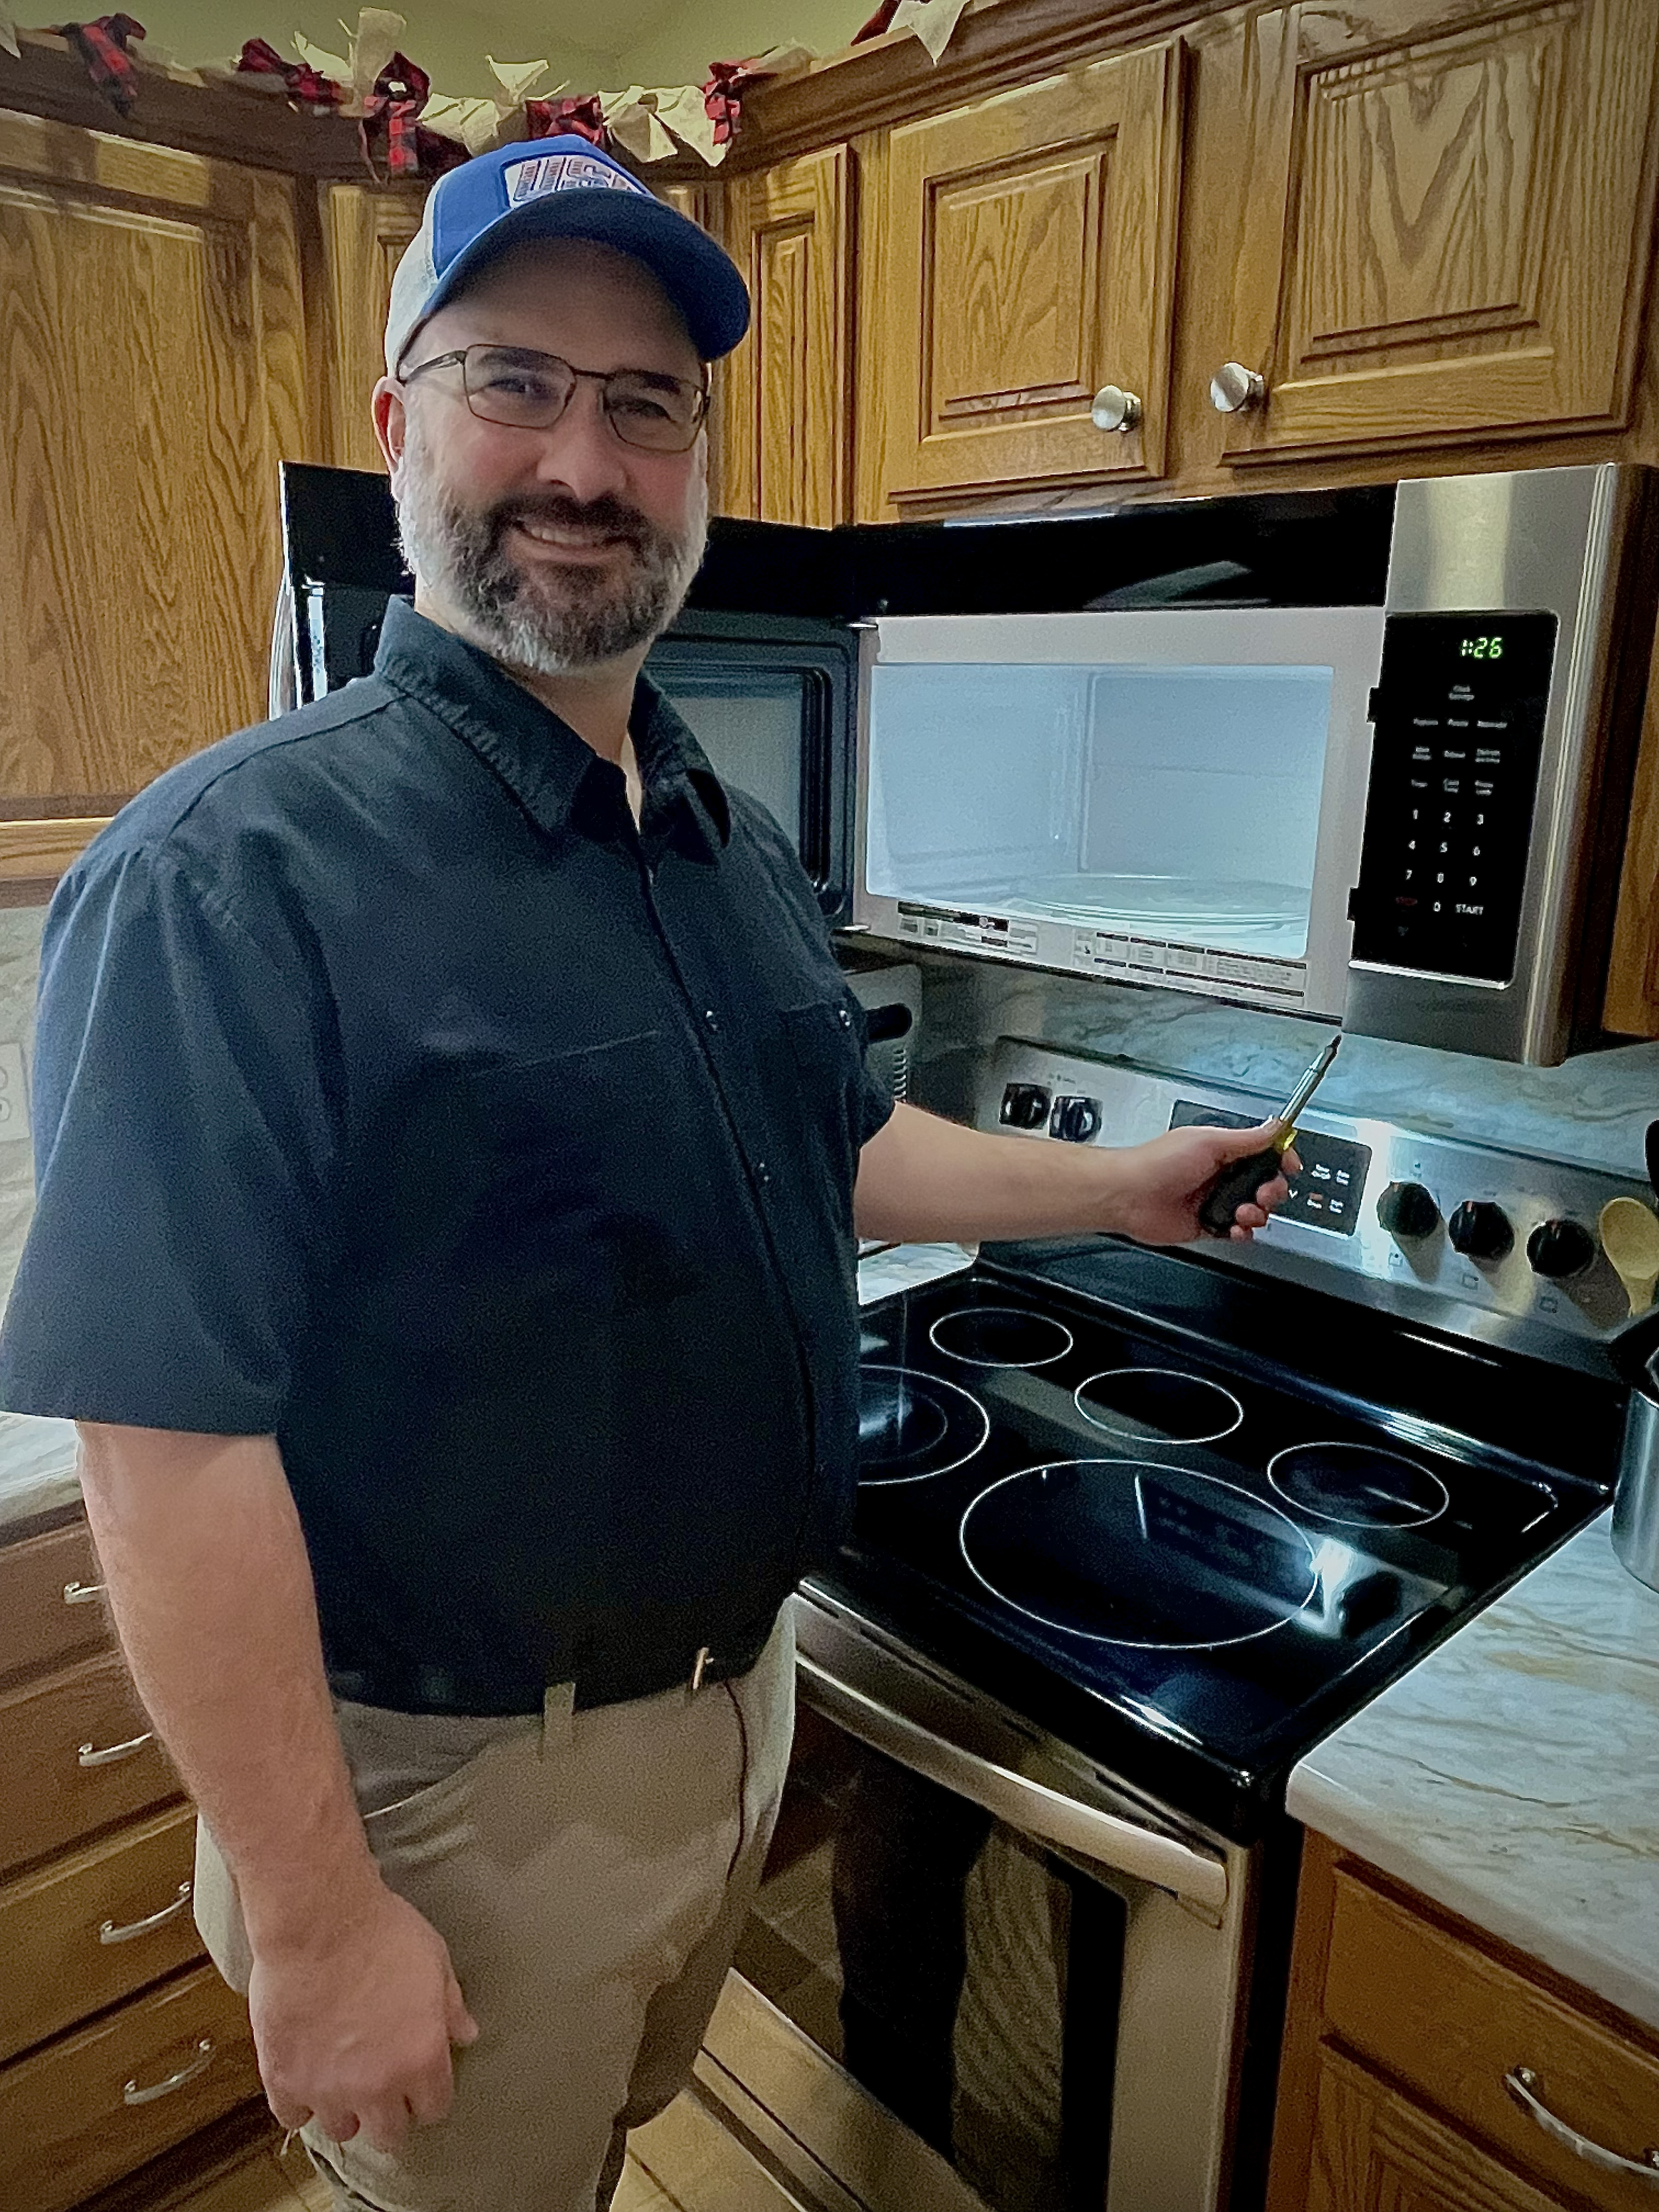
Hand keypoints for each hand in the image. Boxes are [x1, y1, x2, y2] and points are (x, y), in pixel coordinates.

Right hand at [249, 1876, 478, 2154]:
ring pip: (342, 2130)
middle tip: (382, 2085)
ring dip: (345, 2109)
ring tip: (342, 2080)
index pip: (434, 2109)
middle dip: (390, 2113)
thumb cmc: (383, 1932)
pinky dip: (298, 2102)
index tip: (421, 2081)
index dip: (428, 2095)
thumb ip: (451, 2007)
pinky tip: (304, 2077)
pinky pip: (292, 2117)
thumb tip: (466, 2034)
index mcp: (422, 2059)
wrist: (319, 1920)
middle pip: (389, 2135)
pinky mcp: (284, 2080)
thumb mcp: (435, 1961)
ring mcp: (328, 2089)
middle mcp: (378, 2087)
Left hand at [1109, 1121, 1299, 1245]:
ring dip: (1256, 1213)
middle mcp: (1220, 1175)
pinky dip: (1242, 1233)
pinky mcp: (1207, 1225)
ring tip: (1243, 1212)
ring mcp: (1214, 1201)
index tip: (1289, 1165)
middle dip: (1272, 1190)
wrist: (1128, 1196)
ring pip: (1254, 1211)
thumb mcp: (1208, 1141)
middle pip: (1265, 1185)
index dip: (1281, 1160)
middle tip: (1263, 1193)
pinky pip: (1237, 1232)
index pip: (1264, 1154)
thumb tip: (1275, 1126)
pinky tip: (1235, 1228)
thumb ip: (1246, 1138)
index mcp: (1223, 1150)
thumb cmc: (1157, 1163)